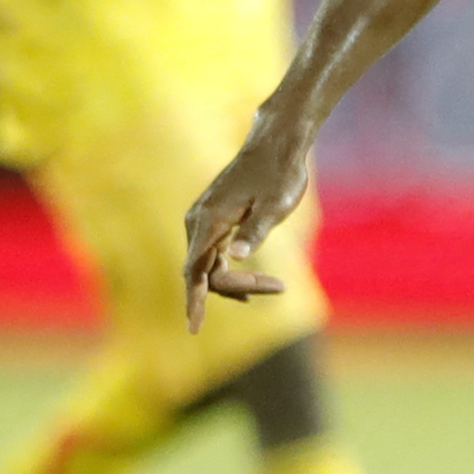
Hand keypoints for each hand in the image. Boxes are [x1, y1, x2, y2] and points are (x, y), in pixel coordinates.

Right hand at [183, 113, 315, 329]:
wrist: (276, 145)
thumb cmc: (279, 174)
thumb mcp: (274, 205)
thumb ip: (255, 231)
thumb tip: (236, 256)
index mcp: (208, 221)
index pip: (194, 271)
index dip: (194, 302)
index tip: (194, 328)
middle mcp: (198, 222)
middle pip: (204, 273)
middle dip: (236, 287)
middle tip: (278, 288)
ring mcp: (203, 221)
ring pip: (209, 266)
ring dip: (237, 281)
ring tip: (275, 288)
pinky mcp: (212, 221)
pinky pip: (212, 256)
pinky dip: (230, 272)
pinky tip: (251, 286)